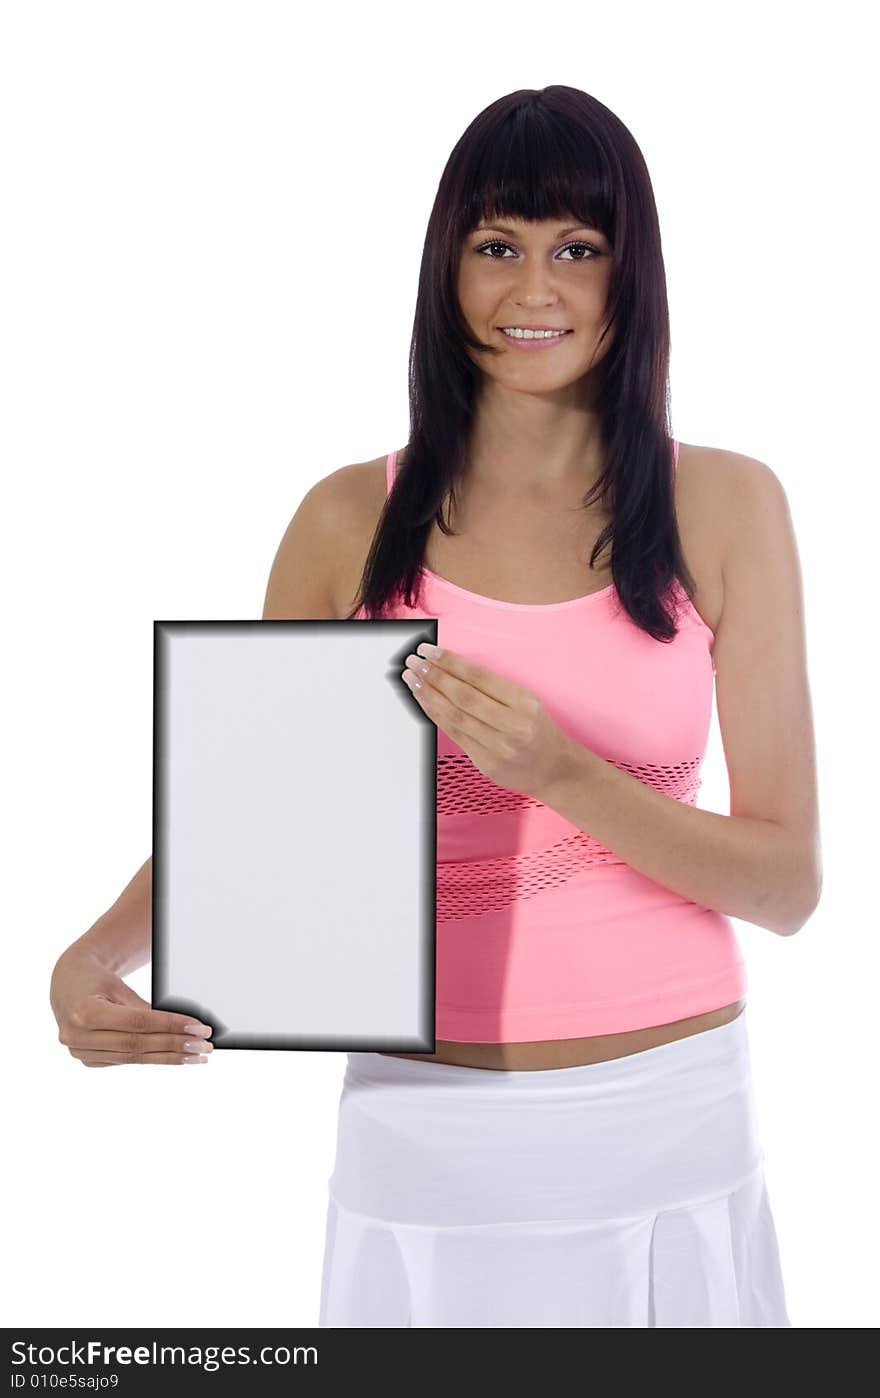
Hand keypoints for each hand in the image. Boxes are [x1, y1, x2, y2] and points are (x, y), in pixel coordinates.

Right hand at [50, 947, 213, 1066]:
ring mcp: (81, 1053)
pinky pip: (127, 1061)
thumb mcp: (119, 987)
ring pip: (134, 1057)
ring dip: (169, 1057)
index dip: (170, 1026)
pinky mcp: (89, 1060)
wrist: (68, 984)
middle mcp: (78, 1037)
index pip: (137, 1023)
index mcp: (84, 1012)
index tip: (199, 1028)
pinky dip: (153, 1059)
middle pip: (138, 1044)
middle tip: (205, 1046)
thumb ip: (144, 1009)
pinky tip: (175, 1057)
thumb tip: (183, 1026)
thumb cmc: (98, 980)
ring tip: (197, 1056)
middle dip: (175, 1045)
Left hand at [400, 642, 574, 800]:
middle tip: (414, 662)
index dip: (451, 662)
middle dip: (434, 676)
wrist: (555, 769)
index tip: (430, 651)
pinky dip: (436, 716)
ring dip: (429, 695)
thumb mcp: (527, 701)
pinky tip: (424, 702)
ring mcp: (499, 747)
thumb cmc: (537, 730)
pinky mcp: (486, 763)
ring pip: (455, 716)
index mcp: (524, 703)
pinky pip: (455, 735)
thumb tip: (451, 669)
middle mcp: (512, 725)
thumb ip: (494, 688)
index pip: (479, 677)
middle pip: (463, 696)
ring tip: (412, 679)